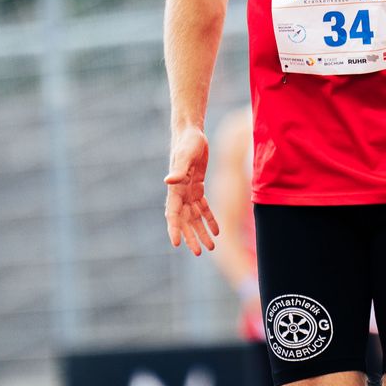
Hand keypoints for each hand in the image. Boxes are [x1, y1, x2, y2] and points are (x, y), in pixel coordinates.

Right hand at [164, 125, 219, 254]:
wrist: (192, 133)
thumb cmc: (188, 142)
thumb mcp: (185, 155)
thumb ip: (178, 169)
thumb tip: (168, 181)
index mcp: (175, 189)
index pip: (173, 214)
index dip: (174, 229)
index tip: (175, 244)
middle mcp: (180, 193)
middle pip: (185, 221)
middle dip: (191, 237)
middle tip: (198, 252)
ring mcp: (188, 191)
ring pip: (194, 217)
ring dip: (201, 232)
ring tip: (211, 247)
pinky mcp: (197, 187)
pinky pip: (203, 207)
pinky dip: (209, 219)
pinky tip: (217, 231)